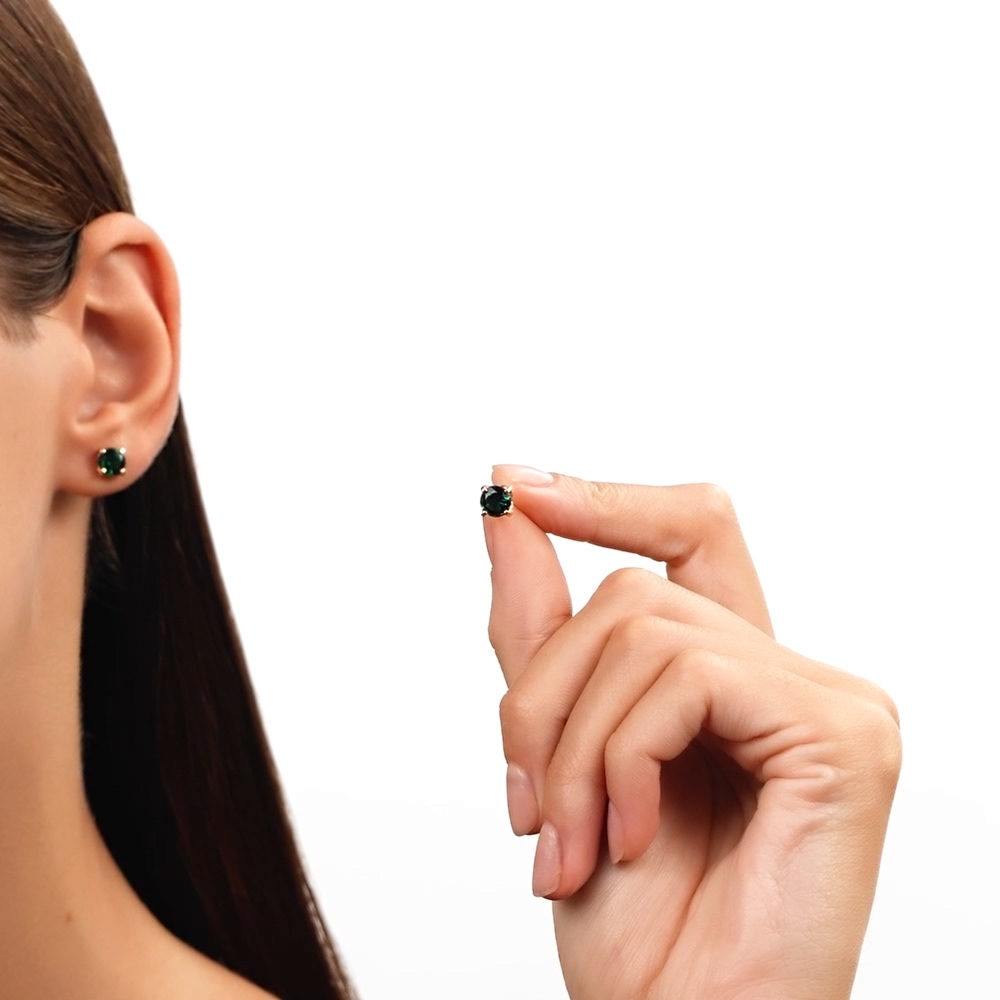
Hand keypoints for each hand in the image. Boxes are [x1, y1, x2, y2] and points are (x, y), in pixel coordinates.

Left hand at [483, 467, 900, 999]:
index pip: (690, 531)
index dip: (605, 498)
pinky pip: (687, 676)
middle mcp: (785, 672)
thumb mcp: (557, 749)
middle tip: (526, 802)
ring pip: (645, 624)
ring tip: (573, 841)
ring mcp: (825, 695)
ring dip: (571, 743)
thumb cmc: (632, 915)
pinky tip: (634, 835)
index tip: (516, 487)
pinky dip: (624, 757)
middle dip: (544, 690)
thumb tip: (507, 506)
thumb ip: (539, 626)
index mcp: (728, 676)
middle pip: (633, 589)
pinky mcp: (843, 730)